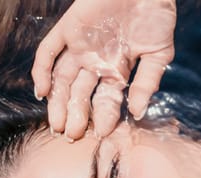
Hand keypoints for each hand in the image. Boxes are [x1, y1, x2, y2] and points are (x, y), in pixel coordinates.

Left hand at [32, 0, 175, 138]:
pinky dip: (42, 71)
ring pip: (63, 80)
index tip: (102, 135)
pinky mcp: (68, 29)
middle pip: (81, 94)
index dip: (104, 117)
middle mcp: (96, 62)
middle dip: (77, 116)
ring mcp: (81, 47)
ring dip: (59, 103)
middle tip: (72, 136)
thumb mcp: (159, 54)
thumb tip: (138, 113)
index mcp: (118, 70)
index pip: (107, 100)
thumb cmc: (156, 17)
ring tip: (57, 125)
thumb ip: (148, 83)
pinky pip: (48, 52)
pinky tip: (42, 92)